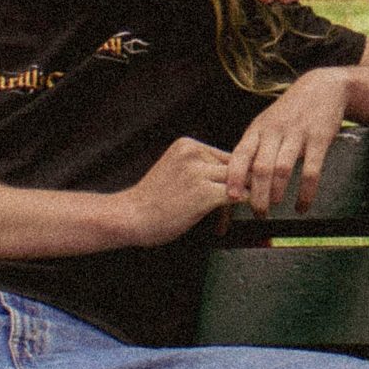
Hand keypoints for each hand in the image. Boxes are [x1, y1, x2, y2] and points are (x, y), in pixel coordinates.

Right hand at [122, 137, 239, 246]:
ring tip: (227, 220)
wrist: (129, 217)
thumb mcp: (176, 170)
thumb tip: (234, 176)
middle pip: (234, 168)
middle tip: (234, 209)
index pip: (225, 157)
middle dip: (237, 188)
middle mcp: (194, 152)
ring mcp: (199, 172)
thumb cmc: (152, 201)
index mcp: (187, 144)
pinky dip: (238, 209)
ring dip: (239, 199)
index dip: (230, 178)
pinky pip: (236, 196)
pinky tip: (225, 224)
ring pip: (238, 182)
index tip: (227, 197)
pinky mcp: (204, 193)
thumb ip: (200, 167)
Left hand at [226, 69, 346, 215]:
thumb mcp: (267, 123)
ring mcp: (297, 134)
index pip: (240, 154)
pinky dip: (306, 192)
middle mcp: (274, 131)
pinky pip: (311, 170)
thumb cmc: (290, 112)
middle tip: (258, 213)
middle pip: (260, 167)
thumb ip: (254, 147)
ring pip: (282, 168)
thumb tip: (237, 180)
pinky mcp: (319, 138)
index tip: (230, 197)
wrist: (323, 88)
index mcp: (258, 129)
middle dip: (257, 194)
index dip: (234, 176)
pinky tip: (302, 206)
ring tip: (275, 207)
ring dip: (277, 192)